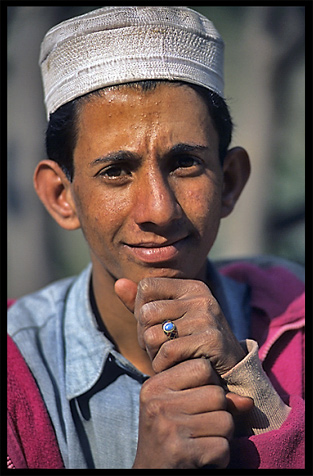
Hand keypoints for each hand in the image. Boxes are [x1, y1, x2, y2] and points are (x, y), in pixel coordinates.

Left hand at [115, 277, 245, 375]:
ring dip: (153, 354)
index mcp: (190, 287)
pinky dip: (163, 366)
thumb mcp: (166, 321)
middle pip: (146, 312)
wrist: (228, 374)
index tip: (154, 327)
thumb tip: (118, 284)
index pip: (145, 287)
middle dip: (145, 336)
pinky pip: (167, 352)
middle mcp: (201, 297)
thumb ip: (141, 304)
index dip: (141, 310)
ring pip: (152, 334)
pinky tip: (174, 368)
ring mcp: (207, 317)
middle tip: (159, 348)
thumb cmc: (190, 345)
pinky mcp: (211, 340)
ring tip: (169, 358)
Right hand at [133, 357, 234, 468]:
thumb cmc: (168, 436)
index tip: (199, 400)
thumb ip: (211, 394)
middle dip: (219, 413)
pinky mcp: (180, 452)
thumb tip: (248, 401)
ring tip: (202, 441)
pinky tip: (202, 457)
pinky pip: (223, 447)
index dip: (211, 383)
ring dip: (222, 436)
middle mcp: (158, 403)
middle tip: (201, 427)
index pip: (202, 367)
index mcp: (155, 385)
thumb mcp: (180, 407)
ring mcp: (168, 427)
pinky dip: (220, 457)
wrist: (151, 472)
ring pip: (226, 421)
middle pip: (217, 394)